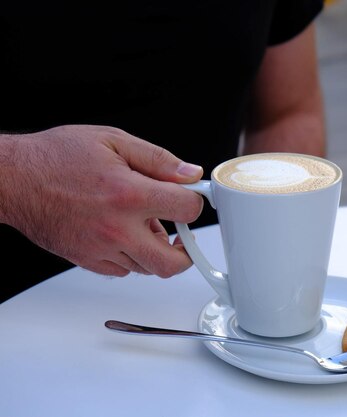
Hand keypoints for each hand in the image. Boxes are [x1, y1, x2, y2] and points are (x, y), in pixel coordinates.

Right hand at [0, 125, 203, 277]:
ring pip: (146, 268)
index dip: (194, 202)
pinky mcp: (86, 260)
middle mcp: (116, 228)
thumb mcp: (113, 142)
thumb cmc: (56, 157)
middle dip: (186, 252)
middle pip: (171, 262)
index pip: (186, 210)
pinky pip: (121, 270)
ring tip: (145, 225)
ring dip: (155, 251)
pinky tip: (124, 234)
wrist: (13, 179)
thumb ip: (159, 160)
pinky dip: (130, 256)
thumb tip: (190, 175)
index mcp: (129, 194)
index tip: (190, 198)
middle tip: (183, 236)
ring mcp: (100, 249)